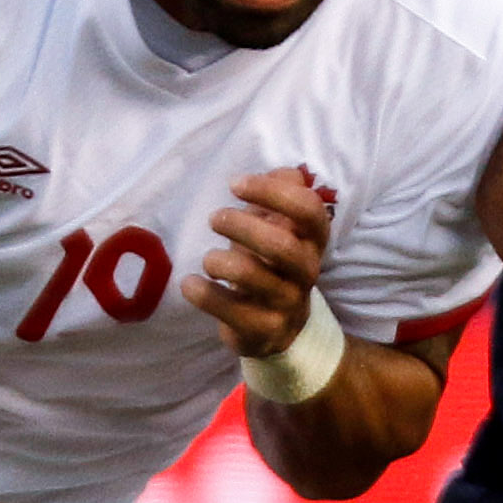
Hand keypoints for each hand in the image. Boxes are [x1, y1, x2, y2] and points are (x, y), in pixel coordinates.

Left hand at [187, 166, 331, 359]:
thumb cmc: (272, 266)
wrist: (281, 330)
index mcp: (313, 241)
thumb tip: (284, 172)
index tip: (236, 185)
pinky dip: (204, 293)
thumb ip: (280, 196)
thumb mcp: (278, 228)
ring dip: (221, 260)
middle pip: (282, 244)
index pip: (309, 210)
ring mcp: (286, 303)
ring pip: (253, 276)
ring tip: (208, 259)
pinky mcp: (262, 330)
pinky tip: (190, 284)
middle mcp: (306, 271)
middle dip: (242, 226)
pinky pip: (230, 309)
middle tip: (214, 218)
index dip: (273, 192)